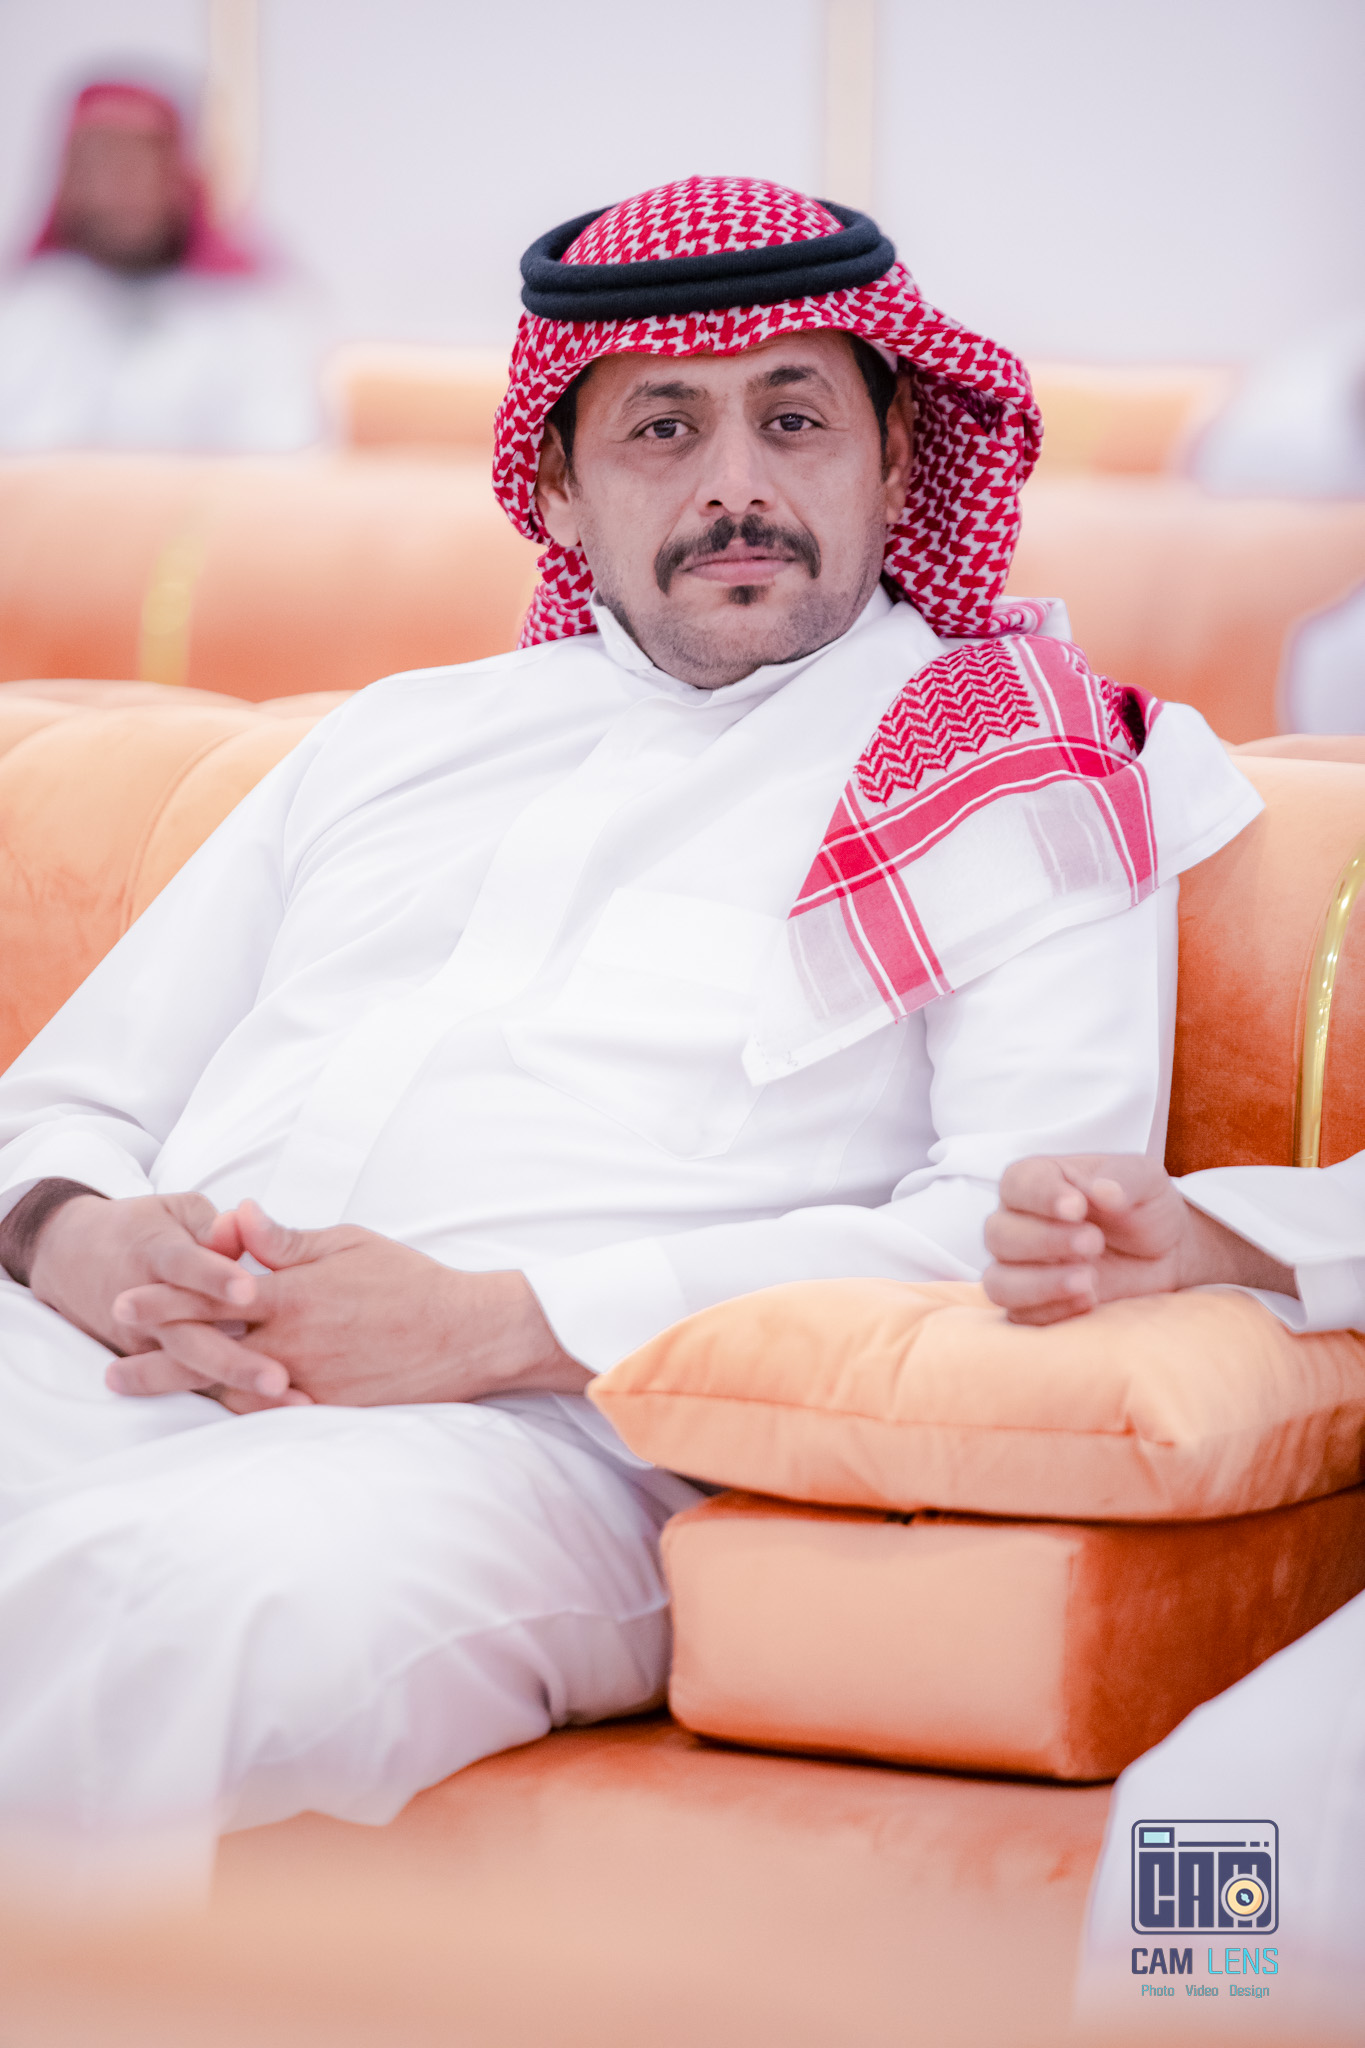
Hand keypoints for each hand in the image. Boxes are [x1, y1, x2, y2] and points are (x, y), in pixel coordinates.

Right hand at [26, 1190, 297, 1402]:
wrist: (71, 1257)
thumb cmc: (143, 1229)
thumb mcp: (177, 1211)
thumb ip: (213, 1225)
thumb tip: (244, 1224)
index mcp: (157, 1254)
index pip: (185, 1266)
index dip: (214, 1277)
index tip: (248, 1289)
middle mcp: (148, 1304)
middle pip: (188, 1336)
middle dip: (233, 1359)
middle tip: (277, 1376)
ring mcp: (145, 1340)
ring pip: (189, 1369)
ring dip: (236, 1386)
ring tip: (283, 1398)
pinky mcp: (148, 1363)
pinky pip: (189, 1385)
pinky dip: (227, 1400)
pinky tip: (269, 1412)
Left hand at [105, 1198, 589, 1409]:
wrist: (464, 1333)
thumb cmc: (408, 1280)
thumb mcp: (347, 1243)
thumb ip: (286, 1239)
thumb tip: (236, 1215)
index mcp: (294, 1294)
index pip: (214, 1295)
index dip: (166, 1298)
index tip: (123, 1300)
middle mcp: (293, 1341)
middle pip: (209, 1350)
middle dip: (156, 1356)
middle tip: (112, 1366)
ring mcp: (309, 1380)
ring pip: (231, 1387)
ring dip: (184, 1387)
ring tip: (143, 1390)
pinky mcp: (329, 1408)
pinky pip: (271, 1415)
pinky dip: (235, 1413)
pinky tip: (207, 1414)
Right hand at [982, 1155, 1193, 1325]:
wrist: (1165, 1253)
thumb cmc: (1143, 1208)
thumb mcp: (1146, 1180)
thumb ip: (1125, 1178)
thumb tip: (1104, 1190)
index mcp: (1039, 1180)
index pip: (1016, 1183)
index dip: (1041, 1196)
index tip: (1077, 1207)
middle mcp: (1019, 1222)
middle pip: (998, 1234)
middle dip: (1045, 1241)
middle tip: (1094, 1242)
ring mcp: (1020, 1267)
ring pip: (998, 1281)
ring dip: (1040, 1284)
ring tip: (1088, 1280)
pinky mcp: (1032, 1305)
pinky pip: (1020, 1316)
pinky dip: (1053, 1311)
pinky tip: (1089, 1300)